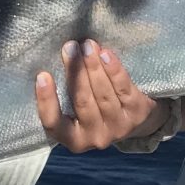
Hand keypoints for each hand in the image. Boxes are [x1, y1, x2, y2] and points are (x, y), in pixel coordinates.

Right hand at [35, 39, 161, 151]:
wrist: (142, 120)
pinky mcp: (138, 113)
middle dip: (75, 71)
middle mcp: (96, 137)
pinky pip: (123, 88)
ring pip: (102, 93)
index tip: (42, 75)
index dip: (46, 100)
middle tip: (70, 48)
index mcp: (74, 138)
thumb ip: (68, 93)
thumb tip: (59, 58)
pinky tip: (106, 54)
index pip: (53, 123)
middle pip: (82, 100)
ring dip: (93, 66)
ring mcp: (118, 127)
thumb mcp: (79, 110)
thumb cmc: (99, 108)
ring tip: (87, 46)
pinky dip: (113, 70)